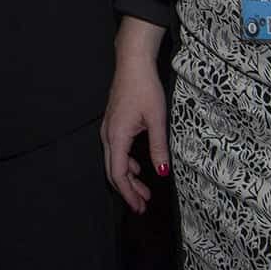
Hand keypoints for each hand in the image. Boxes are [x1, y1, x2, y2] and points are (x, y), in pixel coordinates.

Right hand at [101, 44, 168, 212]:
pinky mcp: (113, 123)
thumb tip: (162, 173)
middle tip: (142, 206)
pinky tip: (137, 167)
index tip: (139, 207)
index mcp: (117, 136)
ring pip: (113, 161)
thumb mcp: (157, 119)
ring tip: (144, 190)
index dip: (128, 193)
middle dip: (127, 190)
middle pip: (113, 170)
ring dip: (127, 178)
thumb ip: (158, 148)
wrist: (132, 62)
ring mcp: (109, 128)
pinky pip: (115, 150)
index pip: (118, 173)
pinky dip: (125, 163)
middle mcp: (108, 135)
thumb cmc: (144, 88)